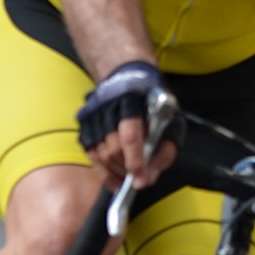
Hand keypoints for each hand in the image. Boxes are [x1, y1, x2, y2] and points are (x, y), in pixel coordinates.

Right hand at [77, 62, 178, 188]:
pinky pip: (90, 155)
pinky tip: (115, 180)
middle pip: (113, 148)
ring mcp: (91, 116)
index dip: (135, 159)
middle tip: (140, 179)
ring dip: (116, 172)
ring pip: (100, 154)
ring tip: (130, 178)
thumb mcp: (171, 118)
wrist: (126, 73)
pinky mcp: (84, 125)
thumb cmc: (152, 100)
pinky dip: (102, 172)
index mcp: (131, 101)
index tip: (140, 179)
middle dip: (127, 169)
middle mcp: (106, 107)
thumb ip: (165, 148)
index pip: (129, 134)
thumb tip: (149, 177)